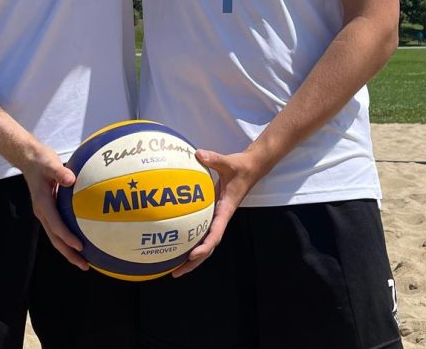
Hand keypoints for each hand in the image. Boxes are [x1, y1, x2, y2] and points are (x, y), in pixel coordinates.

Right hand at [20, 146, 88, 269]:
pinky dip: (68, 238)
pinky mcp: (49, 211)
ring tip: (84, 261)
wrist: (29, 159)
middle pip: (55, 239)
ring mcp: (45, 213)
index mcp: (42, 203)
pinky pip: (58, 229)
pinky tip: (81, 240)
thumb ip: (60, 171)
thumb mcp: (50, 163)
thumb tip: (71, 179)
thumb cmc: (41, 161)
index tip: (80, 246)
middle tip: (84, 265)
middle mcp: (42, 212)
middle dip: (69, 253)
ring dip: (68, 250)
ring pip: (56, 237)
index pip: (55, 225)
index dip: (67, 237)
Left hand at [171, 147, 261, 277]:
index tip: (192, 255)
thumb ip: (214, 159)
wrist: (252, 167)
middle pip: (208, 247)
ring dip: (191, 256)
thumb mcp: (229, 162)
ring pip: (205, 242)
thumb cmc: (241, 167)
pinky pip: (201, 230)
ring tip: (172, 266)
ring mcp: (217, 217)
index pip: (215, 234)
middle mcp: (221, 218)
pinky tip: (175, 242)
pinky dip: (190, 239)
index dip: (204, 246)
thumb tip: (198, 154)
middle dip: (193, 262)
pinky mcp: (213, 212)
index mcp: (226, 210)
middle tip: (175, 272)